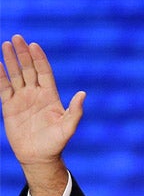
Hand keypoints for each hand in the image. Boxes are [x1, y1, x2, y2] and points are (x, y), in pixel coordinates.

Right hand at [1, 35, 83, 195]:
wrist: (38, 157)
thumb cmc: (55, 144)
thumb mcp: (68, 128)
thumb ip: (75, 111)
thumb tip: (83, 94)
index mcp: (50, 97)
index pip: (44, 73)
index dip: (39, 59)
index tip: (34, 45)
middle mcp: (36, 94)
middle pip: (29, 69)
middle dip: (23, 54)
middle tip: (17, 38)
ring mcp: (22, 99)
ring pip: (15, 75)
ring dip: (10, 60)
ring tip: (6, 44)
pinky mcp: (9, 106)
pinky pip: (3, 87)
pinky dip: (0, 75)